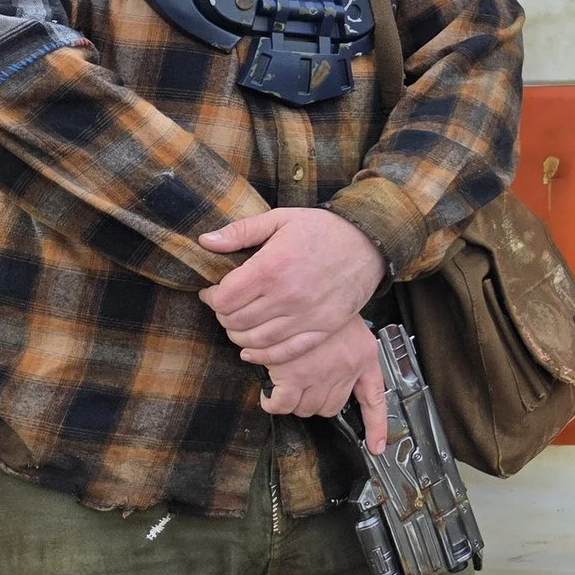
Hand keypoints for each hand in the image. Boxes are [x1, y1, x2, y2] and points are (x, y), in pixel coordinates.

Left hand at [199, 207, 385, 364]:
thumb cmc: (323, 229)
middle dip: (224, 316)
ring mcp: (306, 316)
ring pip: (256, 341)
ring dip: (239, 336)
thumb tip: (205, 242)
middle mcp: (287, 296)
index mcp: (272, 267)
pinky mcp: (322, 329)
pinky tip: (252, 350)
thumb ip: (240, 231)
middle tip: (226, 307)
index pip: (224, 298)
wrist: (368, 243)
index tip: (213, 291)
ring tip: (239, 324)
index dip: (212, 297)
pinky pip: (285, 352)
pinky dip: (263, 356)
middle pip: (236, 321)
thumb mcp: (280, 219)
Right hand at [260, 315, 389, 451]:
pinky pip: (282, 404)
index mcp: (364, 357)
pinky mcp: (292, 375)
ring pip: (306, 408)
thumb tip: (339, 373)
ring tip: (288, 386)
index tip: (376, 445)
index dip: (377, 426)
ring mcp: (319, 375)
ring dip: (295, 402)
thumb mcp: (351, 324)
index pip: (374, 399)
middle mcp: (345, 370)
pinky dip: (273, 403)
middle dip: (317, 402)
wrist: (308, 285)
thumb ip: (351, 351)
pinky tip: (271, 394)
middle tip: (305, 388)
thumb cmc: (325, 304)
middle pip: (330, 408)